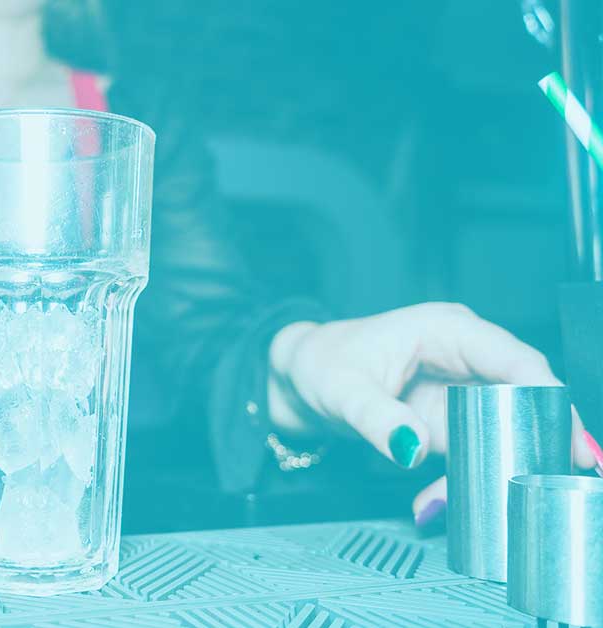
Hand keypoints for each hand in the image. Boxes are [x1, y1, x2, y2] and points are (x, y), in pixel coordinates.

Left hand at [266, 302, 598, 519]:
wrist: (303, 377)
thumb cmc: (322, 363)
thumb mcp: (341, 390)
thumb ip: (377, 418)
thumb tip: (412, 447)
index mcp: (447, 331)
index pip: (514, 358)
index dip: (549, 395)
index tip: (570, 435)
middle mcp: (465, 356)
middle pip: (527, 394)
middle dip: (542, 436)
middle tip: (557, 475)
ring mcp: (463, 389)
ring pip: (509, 427)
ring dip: (502, 464)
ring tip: (485, 495)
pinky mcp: (454, 419)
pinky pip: (479, 448)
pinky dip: (468, 476)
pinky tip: (438, 499)